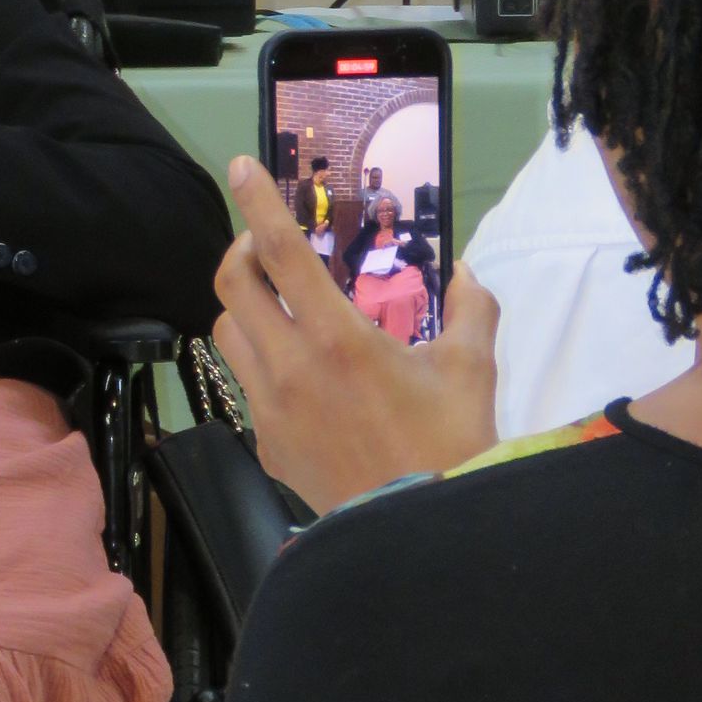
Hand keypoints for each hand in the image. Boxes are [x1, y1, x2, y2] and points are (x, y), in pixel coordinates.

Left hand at [213, 156, 499, 512]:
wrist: (420, 534)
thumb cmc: (450, 445)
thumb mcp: (473, 370)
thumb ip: (471, 308)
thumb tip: (465, 269)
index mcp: (336, 337)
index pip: (279, 252)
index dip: (255, 203)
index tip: (240, 167)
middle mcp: (289, 367)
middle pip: (230, 284)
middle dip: (240, 250)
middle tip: (265, 244)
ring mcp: (269, 409)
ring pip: (228, 334)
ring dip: (245, 307)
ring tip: (279, 305)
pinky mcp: (266, 444)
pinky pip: (246, 387)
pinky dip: (262, 364)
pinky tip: (300, 373)